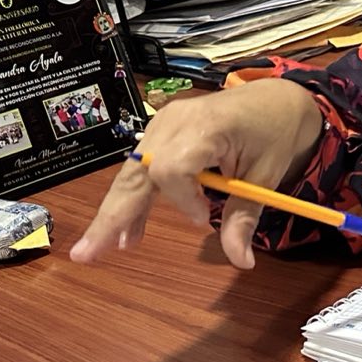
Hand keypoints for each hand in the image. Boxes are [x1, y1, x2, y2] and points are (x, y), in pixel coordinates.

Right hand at [71, 79, 324, 268]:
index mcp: (204, 125)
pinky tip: (128, 230)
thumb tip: (240, 261)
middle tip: (87, 253)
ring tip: (104, 248)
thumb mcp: (266, 177)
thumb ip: (244, 217)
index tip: (205, 216)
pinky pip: (142, 167)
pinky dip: (135, 197)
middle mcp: (174, 121)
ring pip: (131, 172)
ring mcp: (163, 123)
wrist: (275, 99)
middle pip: (135, 171)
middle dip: (112, 215)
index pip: (171, 168)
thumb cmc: (274, 132)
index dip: (183, 201)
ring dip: (119, 210)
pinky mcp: (162, 132)